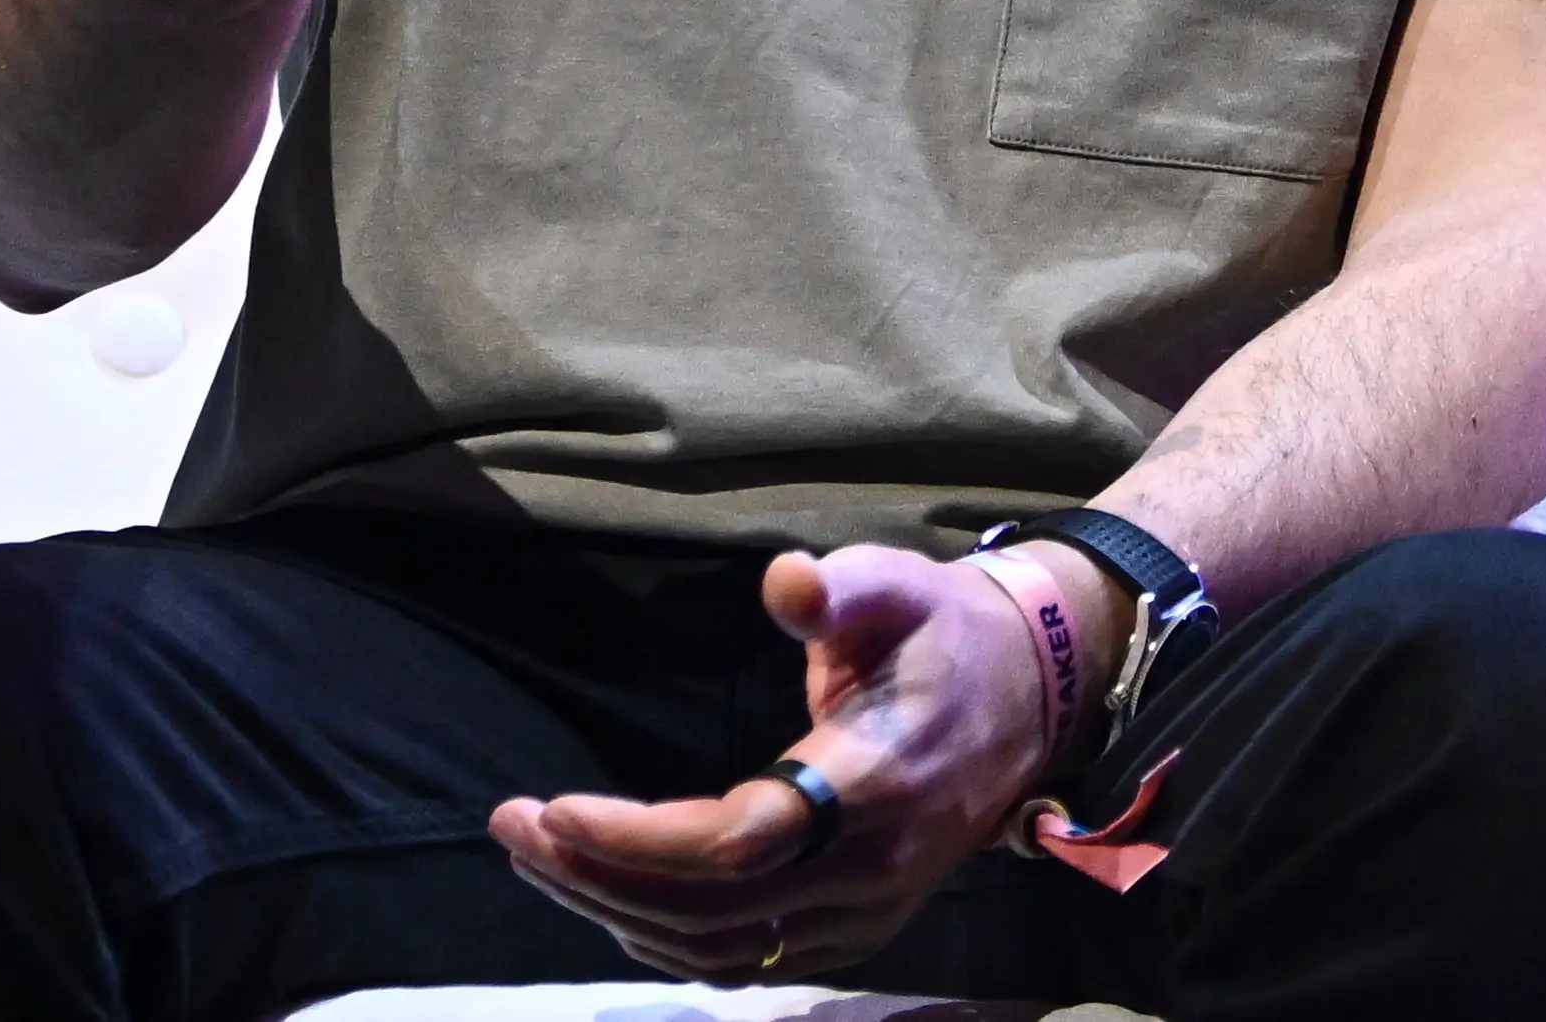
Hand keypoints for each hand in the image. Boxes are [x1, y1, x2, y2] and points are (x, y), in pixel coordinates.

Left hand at [487, 546, 1071, 982]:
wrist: (1033, 700)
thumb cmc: (944, 632)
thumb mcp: (899, 585)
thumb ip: (841, 588)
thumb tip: (785, 583)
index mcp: (871, 783)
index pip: (735, 843)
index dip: (636, 841)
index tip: (553, 806)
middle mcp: (867, 868)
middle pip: (710, 908)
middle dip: (597, 874)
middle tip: (511, 823)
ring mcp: (865, 912)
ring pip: (721, 949)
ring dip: (617, 911)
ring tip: (539, 856)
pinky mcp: (857, 929)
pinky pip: (750, 962)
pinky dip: (669, 941)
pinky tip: (610, 900)